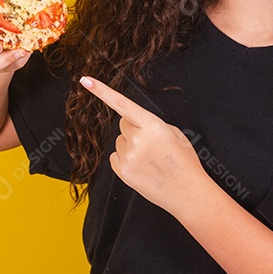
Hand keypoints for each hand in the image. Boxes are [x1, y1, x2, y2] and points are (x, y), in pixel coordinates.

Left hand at [79, 75, 210, 215]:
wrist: (187, 193)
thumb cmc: (184, 163)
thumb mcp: (175, 134)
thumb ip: (152, 125)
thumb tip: (136, 125)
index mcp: (152, 125)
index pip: (122, 104)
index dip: (102, 91)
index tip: (85, 80)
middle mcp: (137, 139)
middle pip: (123, 124)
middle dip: (133, 129)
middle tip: (151, 144)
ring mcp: (128, 157)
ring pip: (119, 141)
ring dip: (130, 146)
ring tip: (150, 160)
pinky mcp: (122, 171)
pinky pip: (115, 157)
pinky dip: (125, 160)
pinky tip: (141, 168)